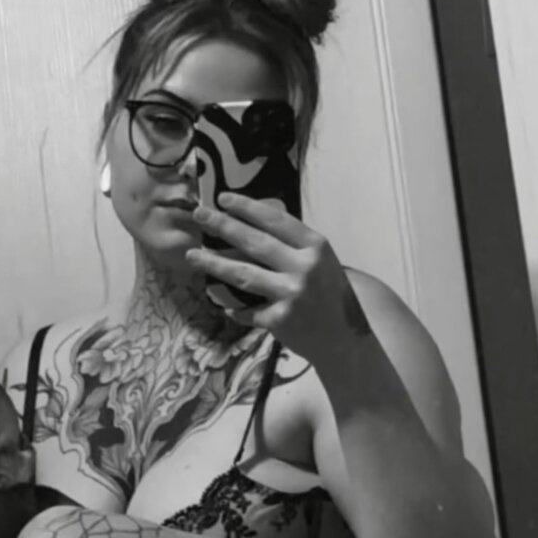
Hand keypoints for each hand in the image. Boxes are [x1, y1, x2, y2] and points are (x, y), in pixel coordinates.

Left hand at [188, 193, 368, 360]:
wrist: (345, 339)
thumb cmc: (331, 295)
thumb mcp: (322, 262)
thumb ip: (294, 246)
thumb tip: (251, 226)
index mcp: (315, 247)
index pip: (276, 220)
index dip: (247, 207)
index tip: (223, 198)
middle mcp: (303, 267)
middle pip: (255, 242)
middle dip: (223, 226)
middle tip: (199, 214)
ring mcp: (291, 294)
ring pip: (243, 274)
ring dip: (214, 263)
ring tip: (191, 255)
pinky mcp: (280, 319)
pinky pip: (248, 310)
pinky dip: (235, 308)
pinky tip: (223, 304)